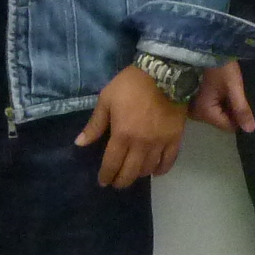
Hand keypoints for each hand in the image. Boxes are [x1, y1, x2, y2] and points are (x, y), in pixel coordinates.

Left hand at [77, 62, 188, 187]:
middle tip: (116, 182)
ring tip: (133, 174)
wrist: (163, 72)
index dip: (106, 175)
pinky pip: (169, 161)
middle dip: (121, 181)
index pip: (112, 164)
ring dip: (138, 175)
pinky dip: (161, 169)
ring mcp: (160, 143)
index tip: (103, 181)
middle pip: (130, 172)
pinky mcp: (175, 138)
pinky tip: (155, 171)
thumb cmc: (131, 84)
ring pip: (148, 168)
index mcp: (122, 135)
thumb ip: (95, 124)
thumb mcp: (106, 99)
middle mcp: (141, 144)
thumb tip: (80, 143)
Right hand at [190, 59, 253, 134]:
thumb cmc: (222, 68)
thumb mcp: (234, 88)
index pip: (228, 126)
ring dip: (228, 105)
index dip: (240, 118)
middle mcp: (197, 113)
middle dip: (234, 110)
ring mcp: (196, 106)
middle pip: (223, 120)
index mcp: (205, 113)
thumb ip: (241, 109)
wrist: (208, 48)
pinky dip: (222, 100)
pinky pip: (214, 106)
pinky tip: (227, 90)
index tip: (247, 104)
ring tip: (234, 91)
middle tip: (240, 95)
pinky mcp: (198, 98)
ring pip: (219, 113)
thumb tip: (250, 130)